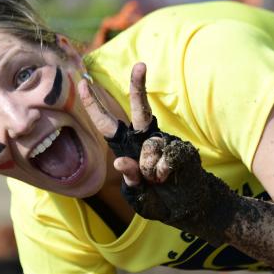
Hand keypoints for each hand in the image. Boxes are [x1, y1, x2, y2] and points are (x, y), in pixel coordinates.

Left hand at [78, 63, 233, 231]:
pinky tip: (167, 179)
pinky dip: (164, 172)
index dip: (95, 106)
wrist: (189, 209)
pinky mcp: (182, 149)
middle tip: (140, 65)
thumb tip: (121, 161)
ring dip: (150, 169)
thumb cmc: (158, 200)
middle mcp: (146, 140)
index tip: (84, 83)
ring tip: (156, 182)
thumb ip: (130, 180)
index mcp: (128, 147)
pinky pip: (168, 157)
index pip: (107, 125)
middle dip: (138, 86)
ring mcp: (165, 142)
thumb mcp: (137, 196)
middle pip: (140, 110)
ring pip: (151, 146)